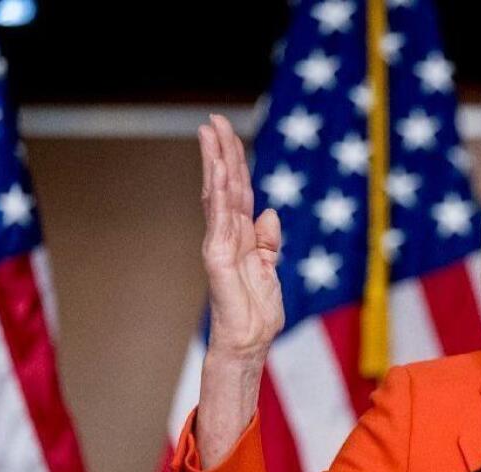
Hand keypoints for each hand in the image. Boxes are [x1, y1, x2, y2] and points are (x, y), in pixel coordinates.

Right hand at [198, 114, 283, 363]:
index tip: (228, 133)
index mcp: (242, 235)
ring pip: (218, 195)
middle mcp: (227, 234)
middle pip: (224, 185)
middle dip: (221, 152)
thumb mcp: (271, 268)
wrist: (248, 342)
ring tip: (210, 134)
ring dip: (215, 163)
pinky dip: (218, 195)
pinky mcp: (217, 258)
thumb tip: (270, 213)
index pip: (238, 191)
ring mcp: (219, 244)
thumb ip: (269, 241)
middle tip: (214, 120)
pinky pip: (219, 220)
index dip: (235, 162)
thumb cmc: (257, 311)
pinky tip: (217, 173)